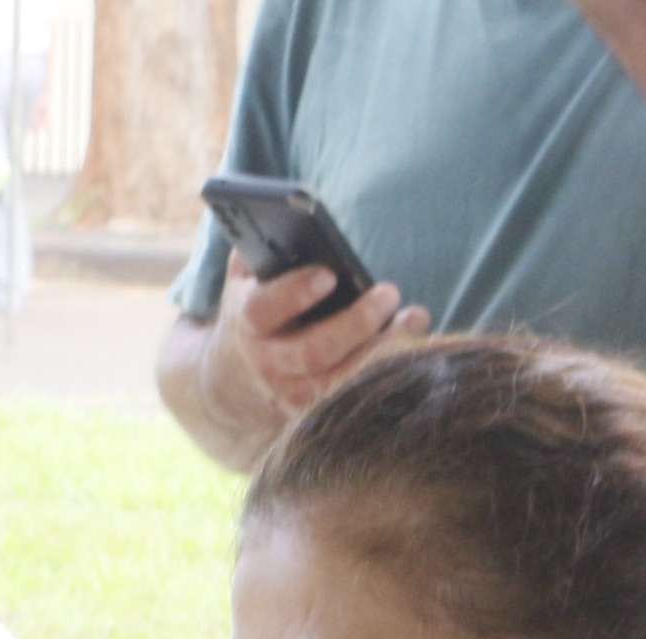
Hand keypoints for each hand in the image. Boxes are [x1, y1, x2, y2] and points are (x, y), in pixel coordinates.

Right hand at [196, 267, 428, 453]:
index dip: (295, 293)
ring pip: (339, 381)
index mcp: (248, 322)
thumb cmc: (255, 309)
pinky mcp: (316, 411)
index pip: (264, 308)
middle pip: (312, 352)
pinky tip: (412, 345)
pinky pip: (355, 395)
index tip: (328, 274)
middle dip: (355, 323)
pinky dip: (387, 372)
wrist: (232, 378)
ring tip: (413, 318)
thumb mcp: (247, 278)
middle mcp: (268, 363)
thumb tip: (292, 219)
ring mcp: (291, 393)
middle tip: (388, 293)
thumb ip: (261, 248)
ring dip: (381, 351)